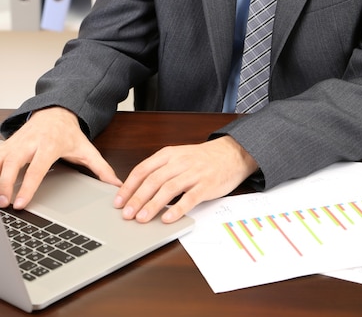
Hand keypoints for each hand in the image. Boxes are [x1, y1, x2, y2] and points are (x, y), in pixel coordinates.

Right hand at [0, 107, 120, 209]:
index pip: (37, 168)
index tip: (21, 203)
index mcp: (50, 145)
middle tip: (3, 203)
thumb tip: (116, 185)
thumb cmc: (69, 133)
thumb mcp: (87, 149)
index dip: (28, 186)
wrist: (55, 112)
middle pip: (13, 163)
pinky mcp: (8, 143)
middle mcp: (31, 142)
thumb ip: (101, 168)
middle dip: (4, 183)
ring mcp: (17, 142)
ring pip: (1, 158)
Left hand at [113, 135, 257, 222]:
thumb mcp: (179, 156)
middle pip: (153, 180)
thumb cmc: (202, 158)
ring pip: (169, 189)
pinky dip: (177, 209)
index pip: (143, 169)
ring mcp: (194, 173)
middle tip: (126, 214)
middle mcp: (179, 162)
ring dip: (153, 205)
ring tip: (142, 219)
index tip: (118, 201)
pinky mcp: (207, 185)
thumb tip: (137, 191)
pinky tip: (168, 219)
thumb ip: (161, 170)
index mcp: (169, 154)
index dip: (129, 186)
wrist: (232, 153)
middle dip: (137, 198)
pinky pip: (190, 198)